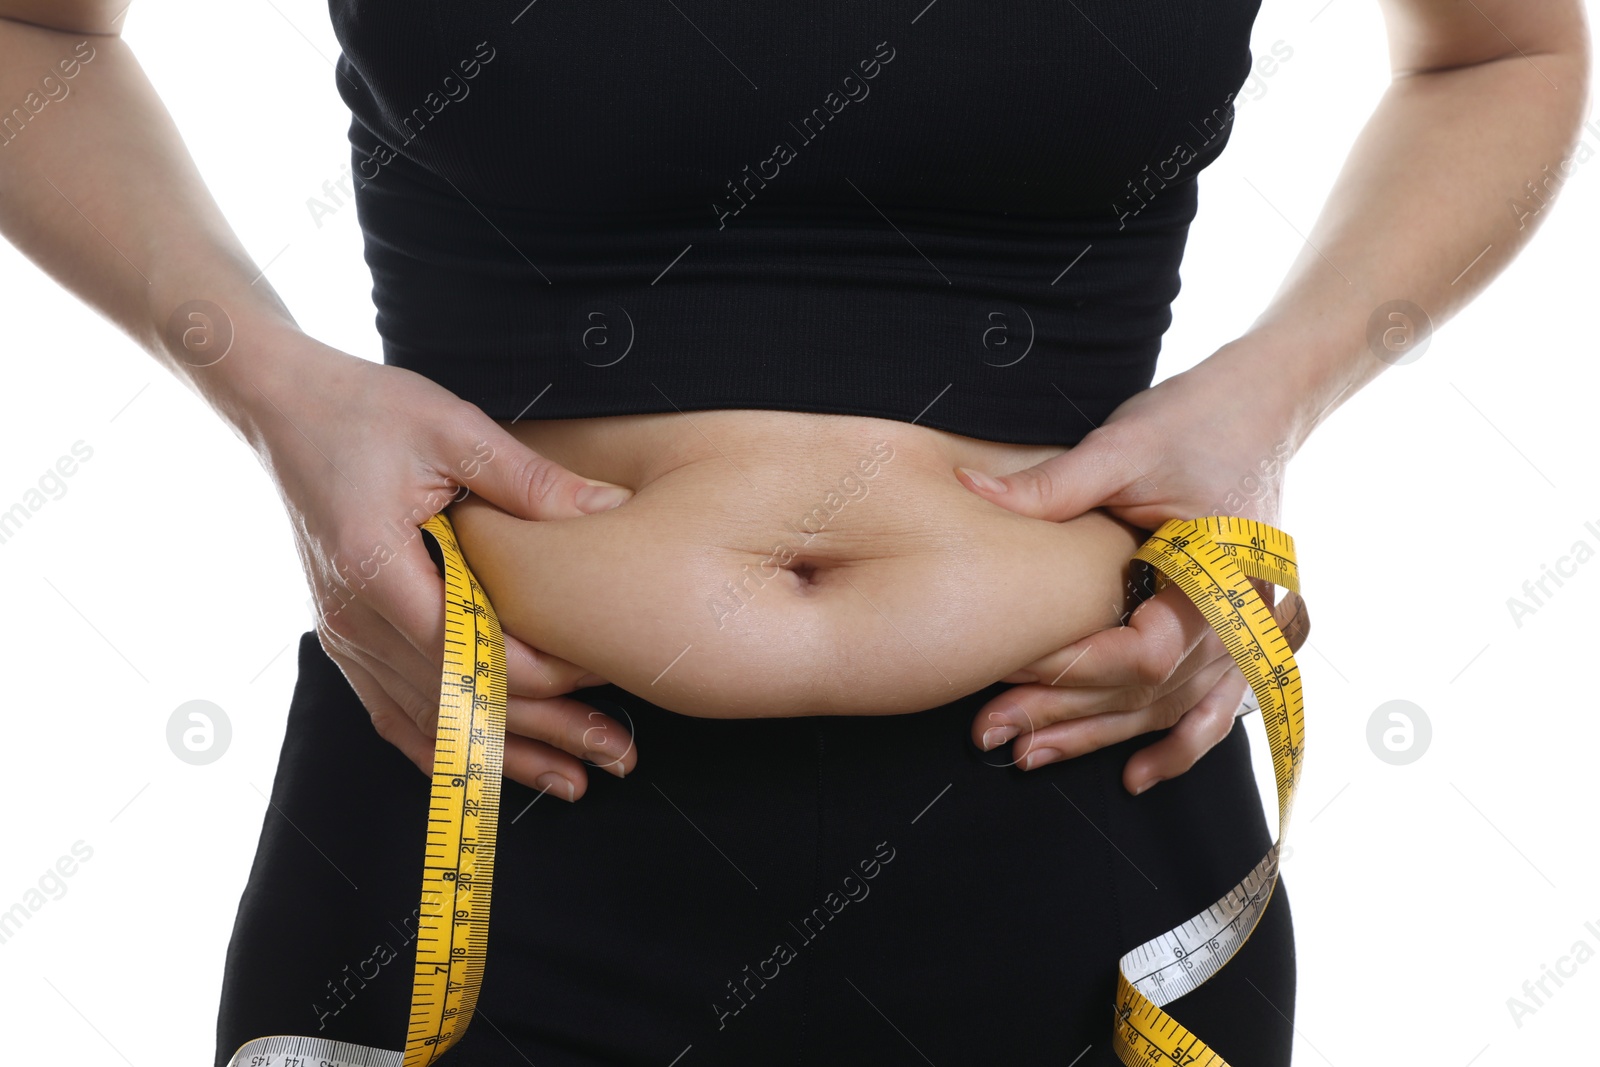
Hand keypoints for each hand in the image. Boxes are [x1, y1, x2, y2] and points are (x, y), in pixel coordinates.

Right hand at [236, 330, 639, 799]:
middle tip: (617, 755)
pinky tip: (493, 773)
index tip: (605, 678)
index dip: (542, 675)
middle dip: (544, 735)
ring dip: (505, 755)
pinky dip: (446, 748)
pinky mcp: (347, 639)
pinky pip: (395, 715)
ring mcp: (344, 637)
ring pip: (431, 722)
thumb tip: (610, 512)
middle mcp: (353, 619)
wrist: (286, 409)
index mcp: (377, 570)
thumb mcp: (455, 429)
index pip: (469, 651)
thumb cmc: (367, 411)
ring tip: (575, 781)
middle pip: (458, 701)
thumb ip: (531, 481)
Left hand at [956, 342, 1301, 793]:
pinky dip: (1178, 743)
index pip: (1145, 653)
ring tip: (1030, 757)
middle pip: (1149, 692)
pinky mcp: (1235, 632)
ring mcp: (1244, 631)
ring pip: (1172, 709)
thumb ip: (1052, 483)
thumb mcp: (1124, 444)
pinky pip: (1214, 706)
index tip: (1013, 673)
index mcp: (1217, 575)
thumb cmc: (1198, 418)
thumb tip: (969, 491)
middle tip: (991, 729)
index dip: (1077, 671)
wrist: (1263, 406)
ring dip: (1103, 737)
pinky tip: (1135, 776)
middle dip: (1067, 714)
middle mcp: (1239, 617)